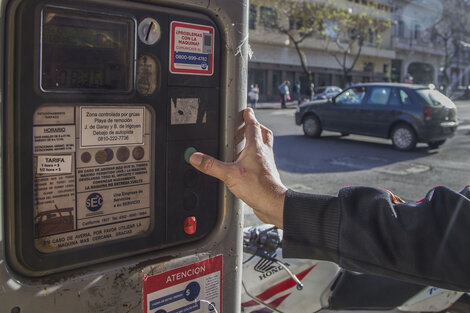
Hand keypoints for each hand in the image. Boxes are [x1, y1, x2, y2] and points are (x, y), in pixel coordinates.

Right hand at [189, 108, 286, 227]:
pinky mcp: (266, 175)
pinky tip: (247, 165)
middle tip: (249, 125)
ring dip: (257, 142)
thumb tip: (196, 157)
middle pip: (263, 134)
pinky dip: (255, 158)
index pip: (254, 126)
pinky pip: (262, 161)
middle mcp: (264, 153)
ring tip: (246, 144)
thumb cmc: (258, 187)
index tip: (247, 111)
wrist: (273, 203)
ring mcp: (266, 164)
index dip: (249, 117)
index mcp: (256, 148)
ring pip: (264, 147)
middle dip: (256, 127)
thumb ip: (212, 166)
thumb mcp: (230, 175)